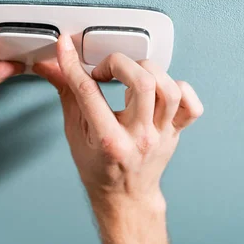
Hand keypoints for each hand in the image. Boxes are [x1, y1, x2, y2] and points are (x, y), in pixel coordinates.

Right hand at [34, 35, 202, 206]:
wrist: (124, 197)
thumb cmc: (99, 168)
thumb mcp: (74, 132)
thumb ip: (66, 93)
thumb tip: (51, 67)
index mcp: (108, 140)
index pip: (88, 91)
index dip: (72, 63)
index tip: (66, 46)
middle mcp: (139, 137)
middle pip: (142, 83)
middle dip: (118, 63)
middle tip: (104, 70)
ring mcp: (161, 135)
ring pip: (168, 90)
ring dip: (147, 71)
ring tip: (130, 75)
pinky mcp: (176, 132)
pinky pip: (192, 106)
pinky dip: (180, 89)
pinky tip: (160, 88)